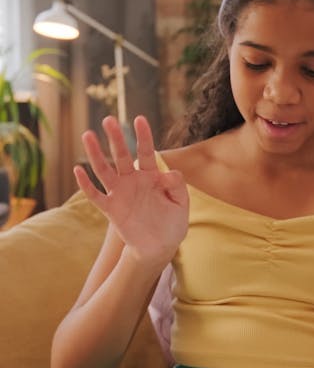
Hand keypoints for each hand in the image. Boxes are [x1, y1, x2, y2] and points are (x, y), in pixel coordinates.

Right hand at [74, 115, 188, 268]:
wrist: (159, 248)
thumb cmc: (172, 224)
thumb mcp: (181, 204)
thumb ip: (177, 187)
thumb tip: (169, 173)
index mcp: (151, 177)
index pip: (146, 152)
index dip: (143, 136)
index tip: (139, 119)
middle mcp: (133, 181)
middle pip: (122, 156)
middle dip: (116, 138)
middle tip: (108, 120)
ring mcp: (120, 194)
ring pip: (105, 170)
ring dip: (95, 154)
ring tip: (87, 135)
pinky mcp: (111, 209)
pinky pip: (96, 195)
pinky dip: (86, 184)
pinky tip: (78, 170)